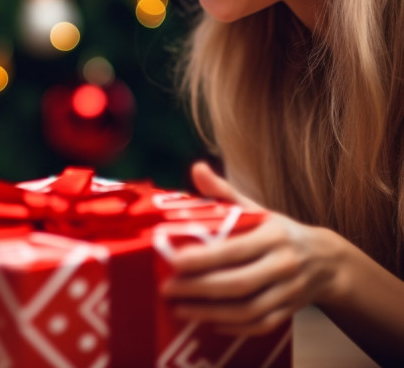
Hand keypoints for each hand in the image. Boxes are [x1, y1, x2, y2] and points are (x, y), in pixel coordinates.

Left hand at [160, 161, 341, 334]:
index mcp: (273, 235)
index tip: (174, 261)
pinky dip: (234, 327)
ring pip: (249, 309)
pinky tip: (207, 323)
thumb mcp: (258, 209)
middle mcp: (284, 265)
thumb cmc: (280, 232)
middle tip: (168, 290)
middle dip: (200, 289)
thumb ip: (225, 192)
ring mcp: (289, 292)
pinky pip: (261, 325)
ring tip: (179, 310)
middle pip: (240, 283)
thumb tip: (197, 168)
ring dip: (211, 312)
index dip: (204, 258)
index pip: (235, 249)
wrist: (328, 261)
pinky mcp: (289, 311)